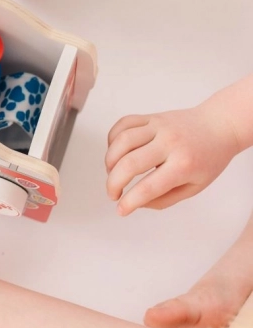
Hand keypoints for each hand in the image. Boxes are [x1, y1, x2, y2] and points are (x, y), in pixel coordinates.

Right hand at [105, 104, 240, 215]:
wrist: (218, 126)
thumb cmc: (208, 159)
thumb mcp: (195, 187)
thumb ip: (165, 199)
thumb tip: (136, 202)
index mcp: (184, 164)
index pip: (149, 187)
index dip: (130, 202)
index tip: (121, 210)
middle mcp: (169, 142)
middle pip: (129, 163)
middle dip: (113, 182)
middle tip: (112, 194)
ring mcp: (158, 126)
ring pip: (122, 141)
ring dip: (109, 161)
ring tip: (111, 173)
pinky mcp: (150, 116)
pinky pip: (123, 124)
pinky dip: (112, 139)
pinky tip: (115, 152)